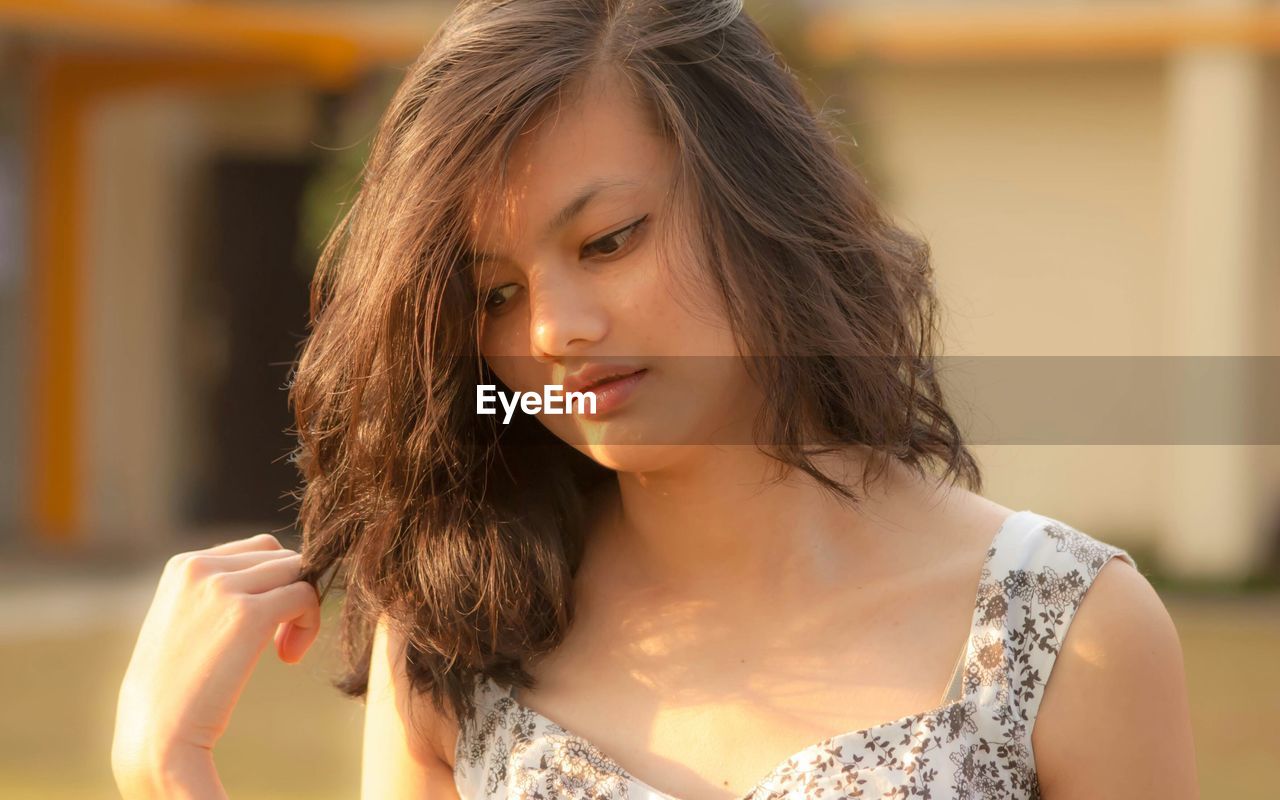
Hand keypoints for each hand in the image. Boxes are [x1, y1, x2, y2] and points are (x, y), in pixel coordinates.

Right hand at [112, 533, 321, 779]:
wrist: (154, 736)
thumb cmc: (175, 689)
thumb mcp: (189, 622)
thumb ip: (222, 592)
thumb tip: (285, 569)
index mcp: (183, 565)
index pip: (257, 550)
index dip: (273, 584)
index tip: (263, 627)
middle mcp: (200, 566)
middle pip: (281, 557)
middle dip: (290, 594)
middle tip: (279, 642)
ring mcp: (223, 587)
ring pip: (298, 571)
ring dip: (303, 608)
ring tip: (285, 650)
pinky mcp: (248, 614)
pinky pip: (306, 595)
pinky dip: (310, 623)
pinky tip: (289, 657)